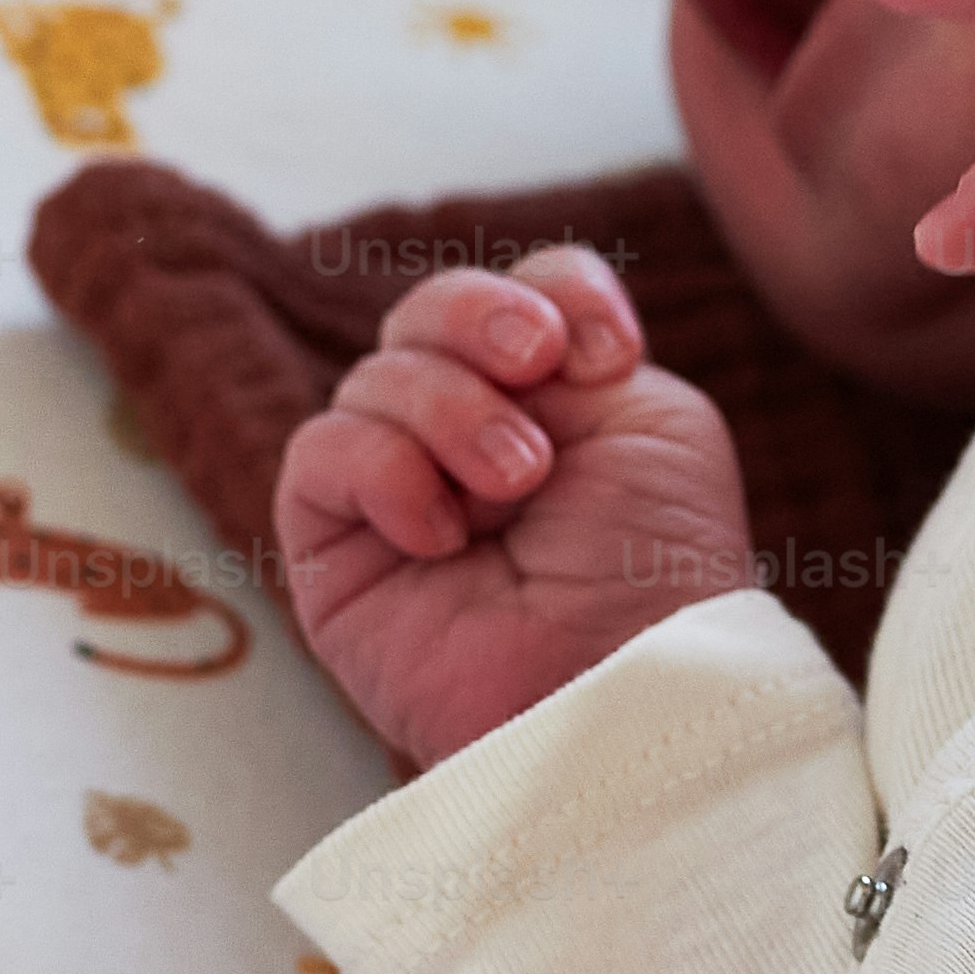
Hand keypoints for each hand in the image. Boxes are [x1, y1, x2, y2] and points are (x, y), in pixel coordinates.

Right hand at [270, 246, 757, 767]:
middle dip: (483, 318)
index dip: (553, 294)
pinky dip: (387, 471)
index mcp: (555, 405)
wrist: (617, 679)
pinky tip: (443, 535)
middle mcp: (471, 438)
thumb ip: (576, 342)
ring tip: (514, 486)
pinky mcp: (335, 548)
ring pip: (377, 374)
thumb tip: (498, 337)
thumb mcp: (653, 421)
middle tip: (537, 366)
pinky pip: (321, 450)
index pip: (519, 296)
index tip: (610, 351)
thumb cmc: (652, 565)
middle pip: (432, 311)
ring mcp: (399, 490)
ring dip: (453, 412)